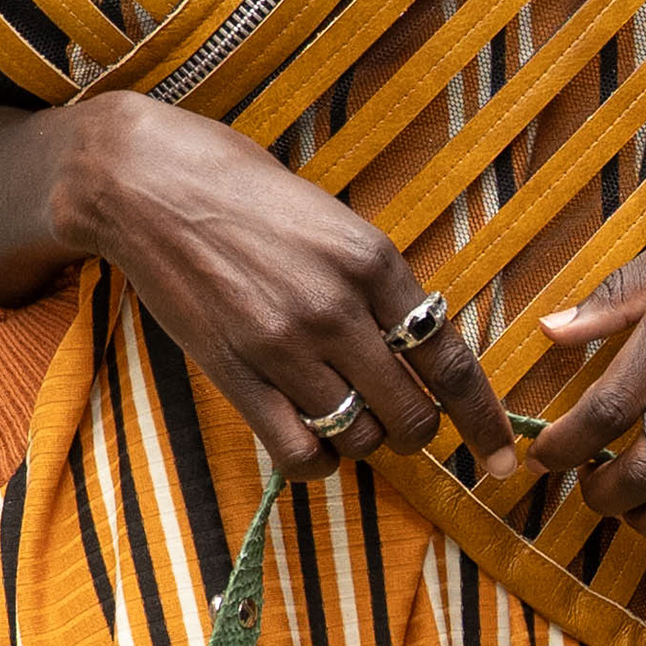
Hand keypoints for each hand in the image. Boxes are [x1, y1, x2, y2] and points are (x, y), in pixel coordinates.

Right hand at [0, 86, 513, 484]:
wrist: (142, 182)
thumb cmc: (240, 188)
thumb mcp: (331, 216)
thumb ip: (376, 279)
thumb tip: (414, 341)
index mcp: (372, 259)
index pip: (450, 357)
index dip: (483, 417)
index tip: (502, 454)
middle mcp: (337, 308)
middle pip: (411, 414)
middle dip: (418, 430)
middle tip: (402, 420)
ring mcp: (285, 346)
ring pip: (360, 437)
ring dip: (364, 441)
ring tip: (346, 415)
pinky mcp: (236, 375)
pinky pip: (300, 452)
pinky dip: (318, 462)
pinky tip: (312, 440)